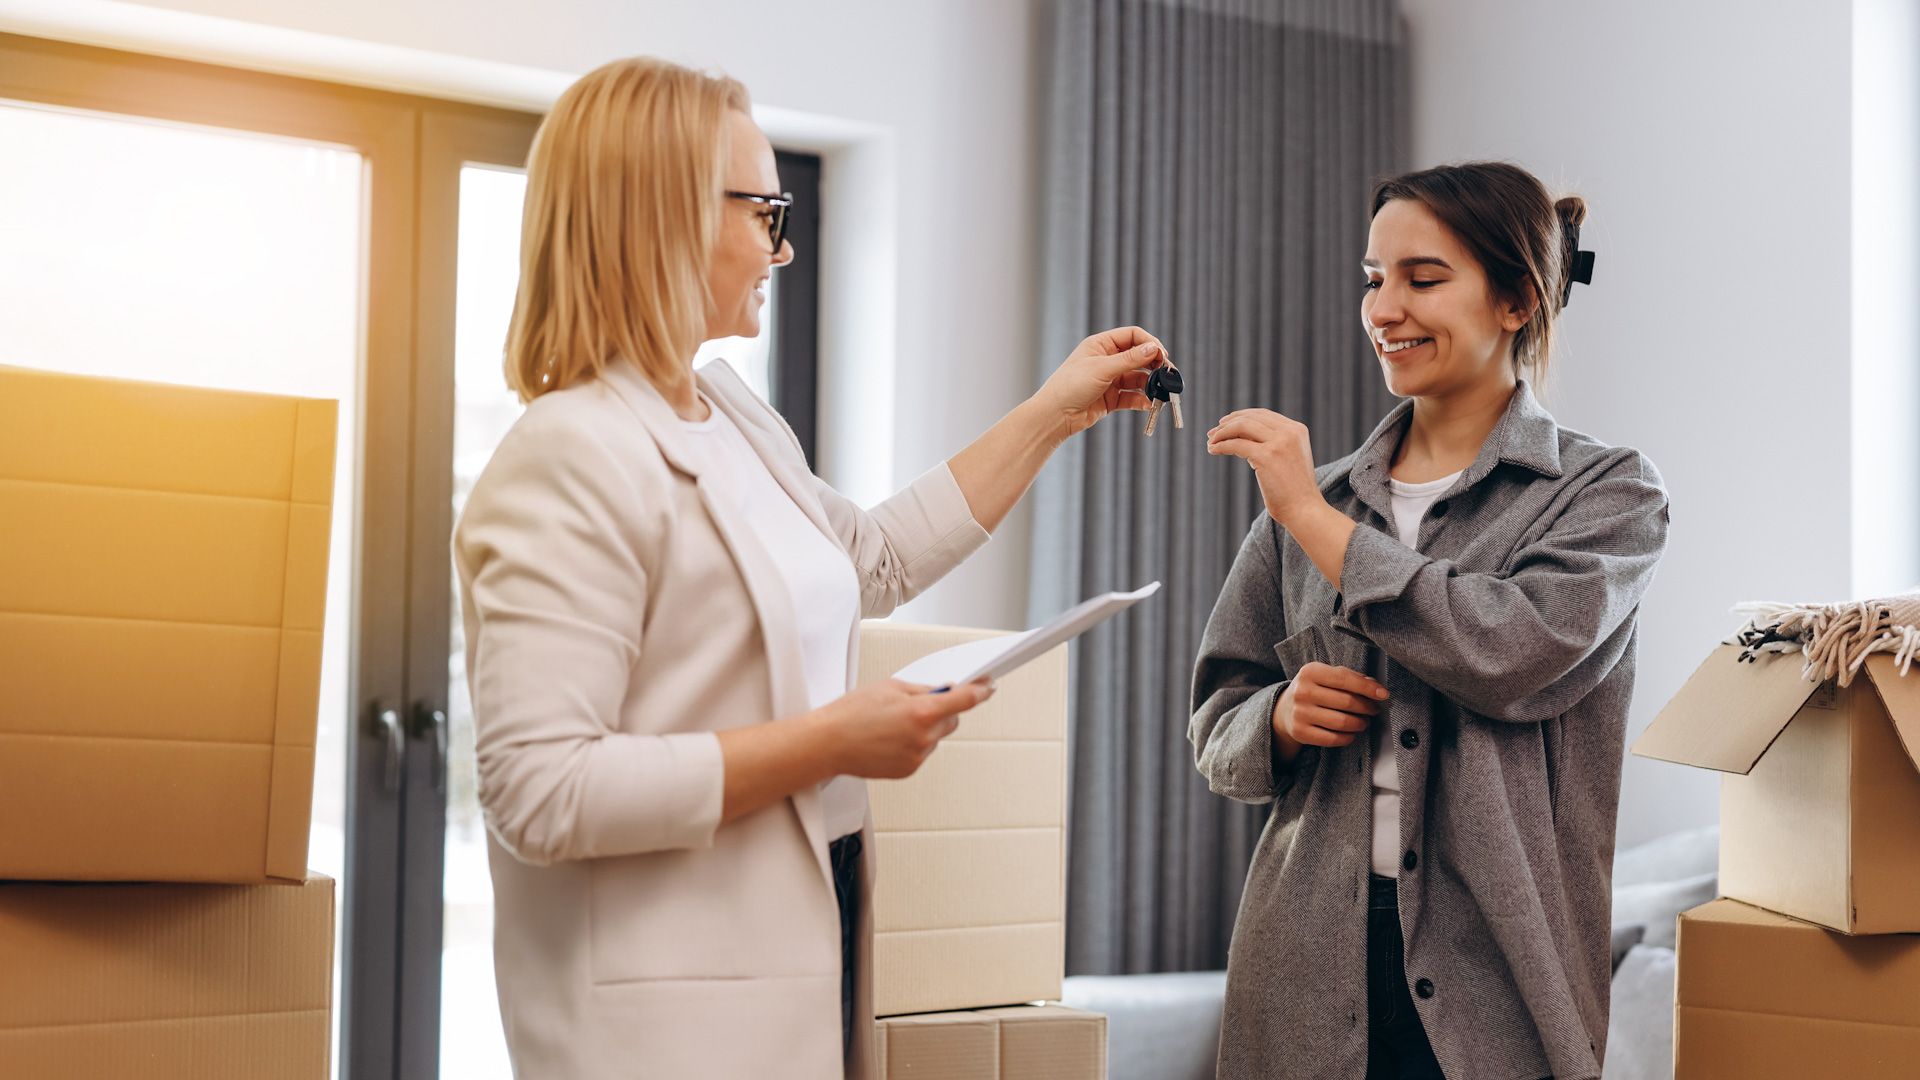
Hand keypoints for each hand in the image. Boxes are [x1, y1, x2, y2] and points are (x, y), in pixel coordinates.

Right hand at [813, 678, 995, 779]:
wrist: (828, 743)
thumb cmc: (852, 713)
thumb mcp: (890, 688)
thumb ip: (921, 690)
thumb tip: (942, 691)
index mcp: (922, 713)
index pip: (965, 700)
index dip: (981, 691)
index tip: (989, 686)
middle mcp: (924, 738)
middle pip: (952, 719)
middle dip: (943, 709)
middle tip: (920, 702)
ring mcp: (917, 756)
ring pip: (937, 737)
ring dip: (927, 727)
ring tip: (895, 721)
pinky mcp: (908, 770)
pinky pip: (923, 751)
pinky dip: (915, 741)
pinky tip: (891, 736)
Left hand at [1032, 326, 1167, 437]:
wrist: (1055, 416)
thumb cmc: (1071, 386)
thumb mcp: (1102, 368)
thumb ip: (1130, 359)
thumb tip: (1154, 348)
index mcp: (1101, 345)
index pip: (1132, 336)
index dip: (1149, 343)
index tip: (1162, 355)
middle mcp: (1106, 360)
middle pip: (1138, 357)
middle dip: (1153, 365)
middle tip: (1166, 374)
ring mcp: (1109, 380)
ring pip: (1137, 378)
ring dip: (1149, 384)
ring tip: (1159, 392)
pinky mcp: (1110, 399)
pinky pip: (1131, 397)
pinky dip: (1141, 400)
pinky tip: (1147, 404)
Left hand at [1206, 408, 1323, 526]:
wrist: (1304, 510)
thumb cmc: (1294, 491)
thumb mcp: (1288, 458)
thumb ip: (1272, 445)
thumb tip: (1241, 439)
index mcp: (1297, 430)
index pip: (1263, 414)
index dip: (1241, 416)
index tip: (1225, 422)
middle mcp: (1289, 432)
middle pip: (1251, 418)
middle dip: (1228, 423)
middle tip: (1212, 433)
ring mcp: (1279, 443)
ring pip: (1242, 427)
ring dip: (1222, 433)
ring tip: (1210, 442)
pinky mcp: (1267, 457)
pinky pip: (1236, 445)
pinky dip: (1221, 445)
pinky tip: (1212, 450)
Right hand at [1273, 662, 1388, 754]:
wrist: (1284, 709)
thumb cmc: (1313, 689)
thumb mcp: (1325, 675)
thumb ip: (1349, 677)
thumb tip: (1375, 686)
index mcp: (1310, 672)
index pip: (1345, 679)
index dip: (1368, 687)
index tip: (1384, 694)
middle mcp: (1302, 691)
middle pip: (1347, 702)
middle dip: (1367, 707)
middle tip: (1374, 710)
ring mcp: (1300, 713)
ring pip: (1342, 722)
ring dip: (1360, 724)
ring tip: (1363, 722)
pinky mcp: (1300, 732)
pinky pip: (1333, 739)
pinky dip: (1348, 737)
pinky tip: (1351, 733)